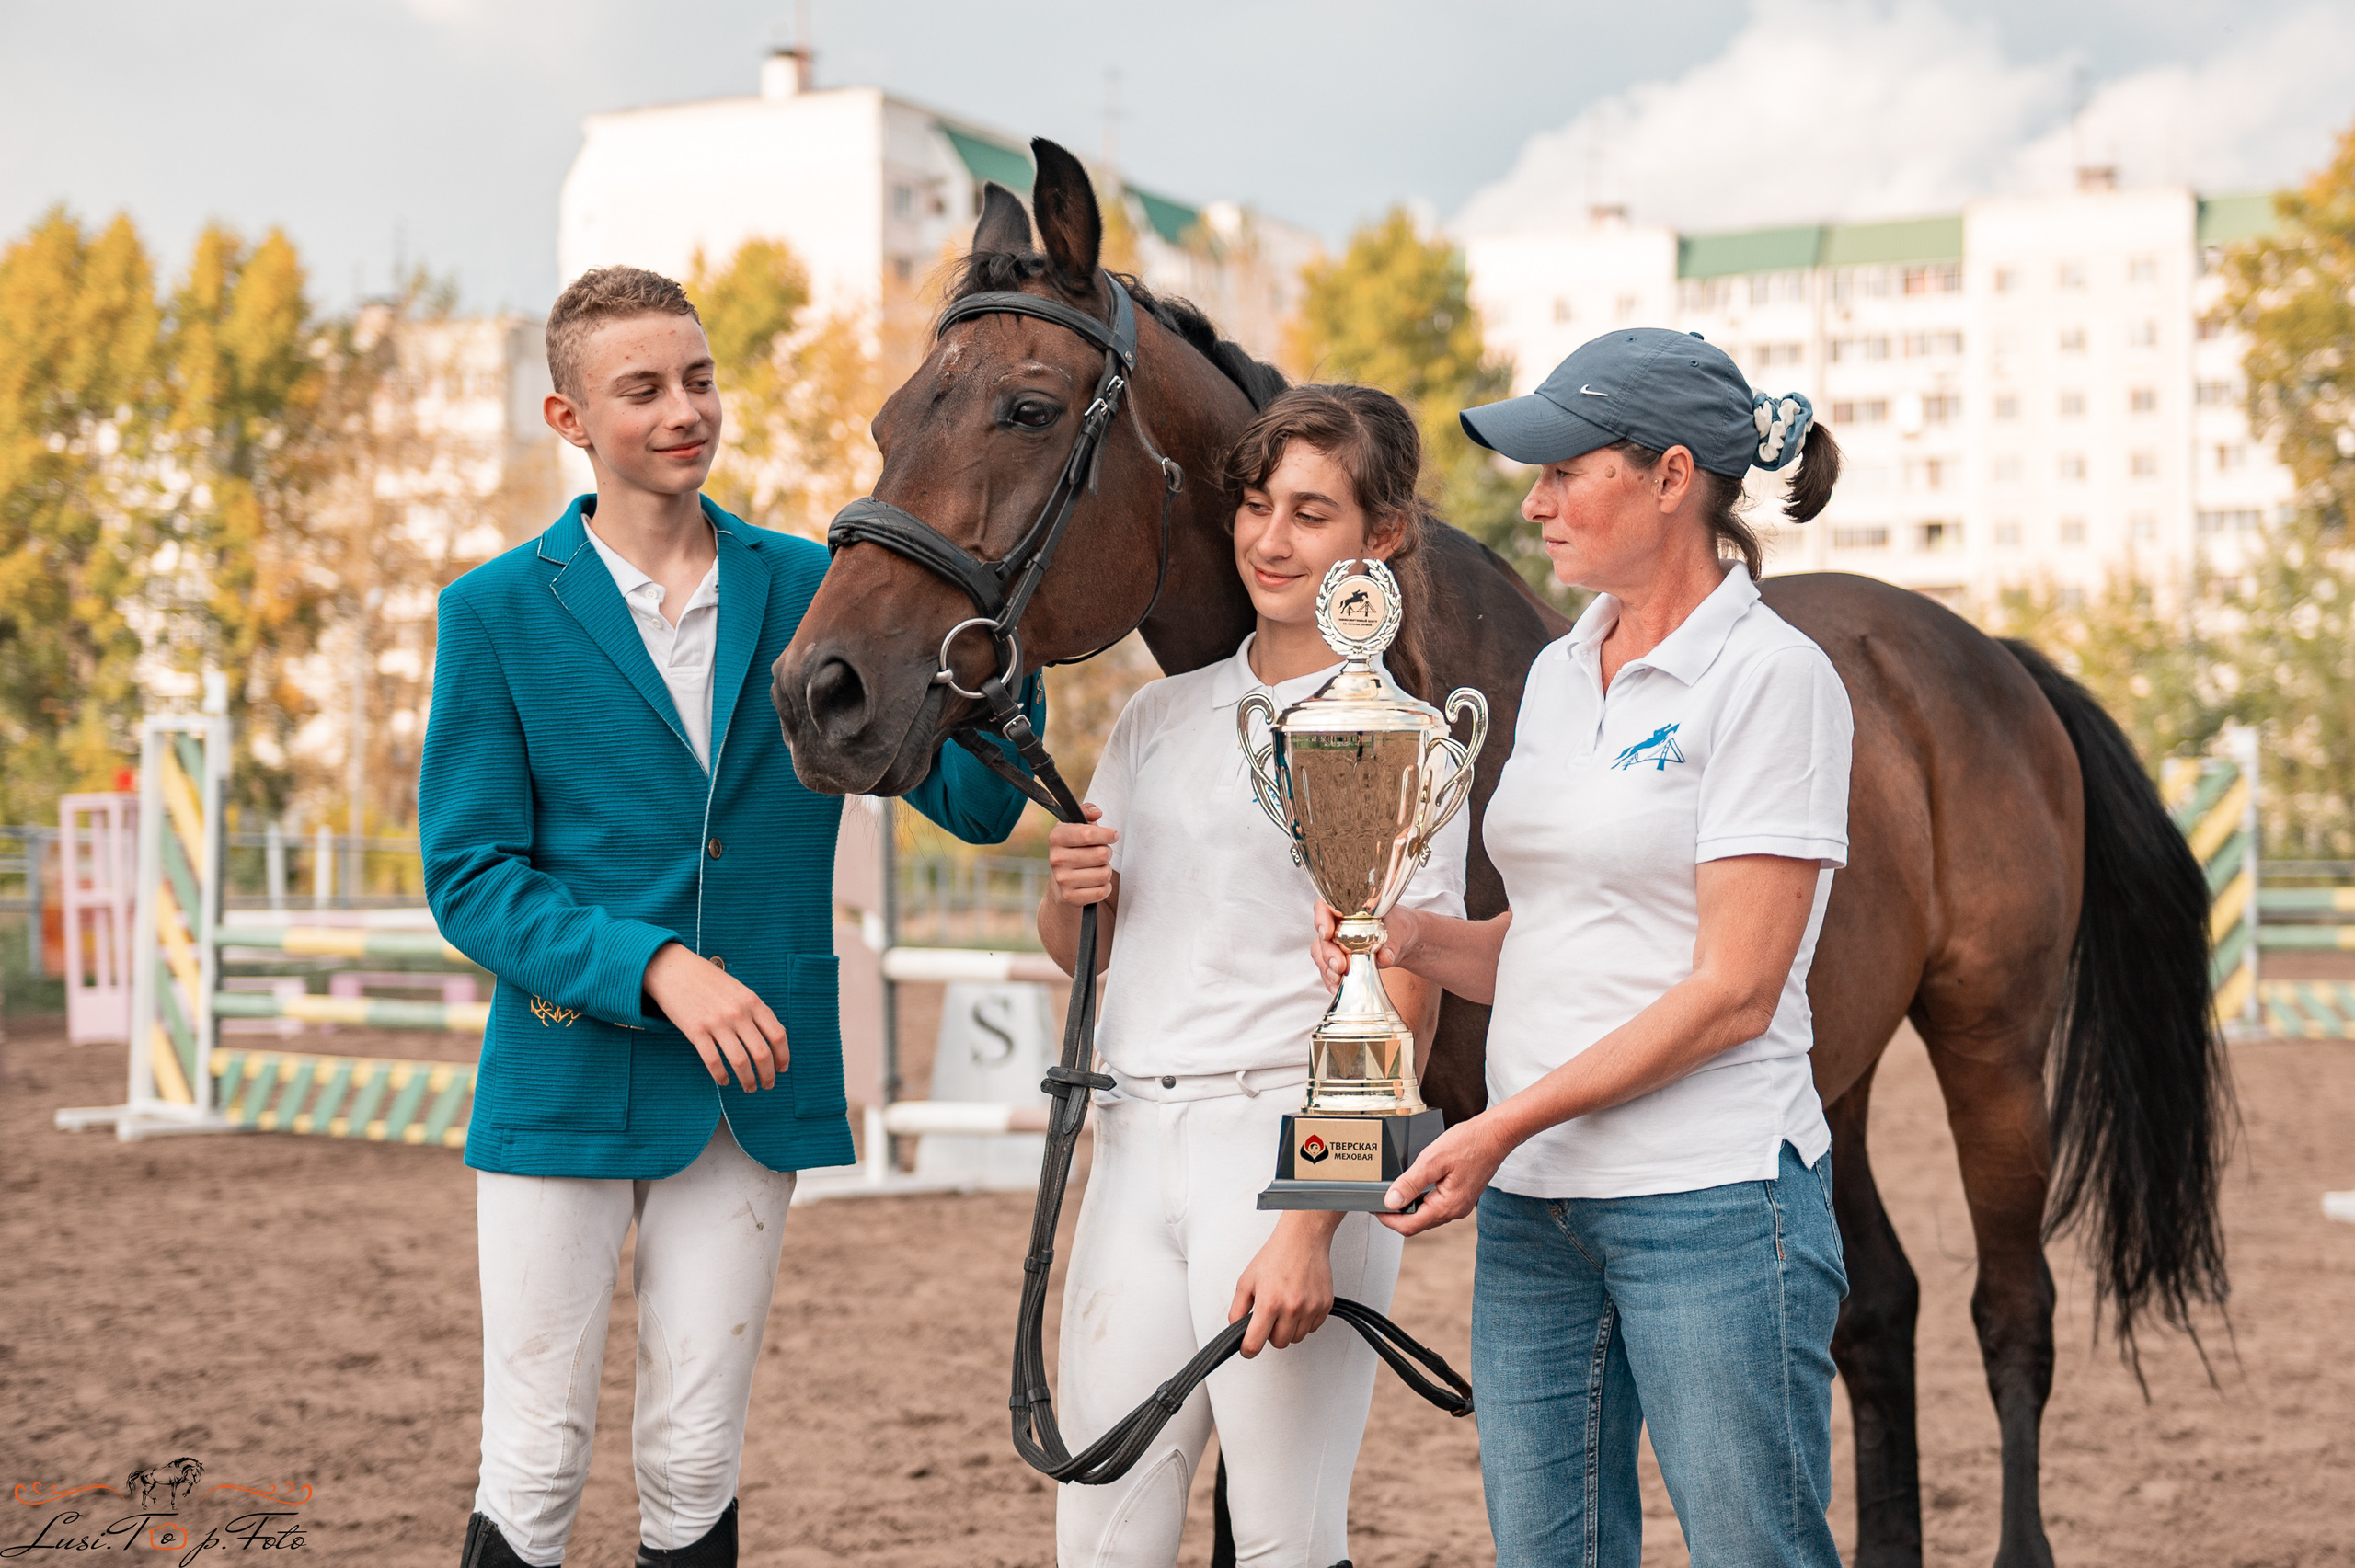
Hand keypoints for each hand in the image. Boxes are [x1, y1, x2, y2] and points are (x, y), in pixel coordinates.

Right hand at [643, 942, 786, 1091]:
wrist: (674, 969)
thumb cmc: (709, 981)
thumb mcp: (739, 990)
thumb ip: (755, 1011)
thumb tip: (773, 1039)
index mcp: (753, 1001)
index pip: (778, 1035)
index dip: (783, 1056)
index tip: (782, 1068)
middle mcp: (738, 1013)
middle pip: (762, 1053)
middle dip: (768, 1074)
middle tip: (767, 1085)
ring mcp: (716, 1022)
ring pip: (740, 1061)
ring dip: (748, 1080)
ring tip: (749, 1087)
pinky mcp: (695, 1031)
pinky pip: (713, 1061)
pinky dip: (721, 1076)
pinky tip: (724, 1080)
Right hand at [1047, 804, 1118, 906]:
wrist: (1060, 882)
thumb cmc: (1074, 848)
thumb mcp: (1076, 826)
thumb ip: (1086, 812)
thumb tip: (1097, 813)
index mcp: (1056, 837)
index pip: (1087, 834)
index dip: (1106, 834)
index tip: (1113, 835)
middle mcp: (1056, 859)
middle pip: (1101, 854)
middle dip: (1107, 853)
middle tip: (1101, 854)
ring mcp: (1063, 880)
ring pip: (1105, 874)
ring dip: (1106, 870)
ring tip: (1096, 868)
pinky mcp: (1071, 897)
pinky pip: (1102, 891)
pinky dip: (1105, 887)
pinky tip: (1095, 882)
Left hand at [1228, 1212, 1339, 1355]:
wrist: (1303, 1240)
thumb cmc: (1275, 1256)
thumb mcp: (1246, 1281)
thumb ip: (1237, 1309)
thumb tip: (1236, 1329)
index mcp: (1269, 1302)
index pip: (1255, 1343)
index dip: (1248, 1350)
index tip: (1248, 1349)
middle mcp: (1291, 1307)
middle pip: (1279, 1343)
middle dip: (1271, 1334)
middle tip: (1269, 1316)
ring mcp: (1310, 1308)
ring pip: (1296, 1338)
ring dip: (1288, 1329)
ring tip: (1285, 1307)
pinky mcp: (1325, 1306)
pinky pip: (1312, 1328)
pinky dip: (1304, 1322)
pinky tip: (1299, 1304)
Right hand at [1311, 900, 1421, 992]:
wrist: (1401, 942)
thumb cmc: (1398, 927)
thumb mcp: (1400, 931)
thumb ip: (1392, 943)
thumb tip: (1384, 957)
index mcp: (1347, 906)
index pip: (1325, 906)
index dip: (1321, 918)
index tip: (1327, 933)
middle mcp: (1336, 922)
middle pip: (1321, 935)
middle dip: (1327, 952)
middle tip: (1339, 966)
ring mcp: (1334, 942)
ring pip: (1320, 953)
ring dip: (1327, 968)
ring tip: (1338, 979)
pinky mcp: (1337, 958)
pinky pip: (1327, 969)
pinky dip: (1331, 979)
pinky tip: (1337, 987)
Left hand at [1379, 1113, 1512, 1236]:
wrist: (1496, 1134)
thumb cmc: (1469, 1143)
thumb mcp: (1432, 1160)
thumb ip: (1410, 1183)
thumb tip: (1391, 1202)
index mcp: (1448, 1206)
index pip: (1410, 1226)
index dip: (1388, 1220)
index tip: (1373, 1209)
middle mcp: (1455, 1210)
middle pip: (1418, 1223)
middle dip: (1396, 1215)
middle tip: (1378, 1200)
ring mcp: (1459, 1204)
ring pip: (1427, 1215)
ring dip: (1408, 1207)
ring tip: (1391, 1192)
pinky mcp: (1461, 1196)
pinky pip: (1436, 1205)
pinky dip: (1420, 1200)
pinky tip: (1413, 1187)